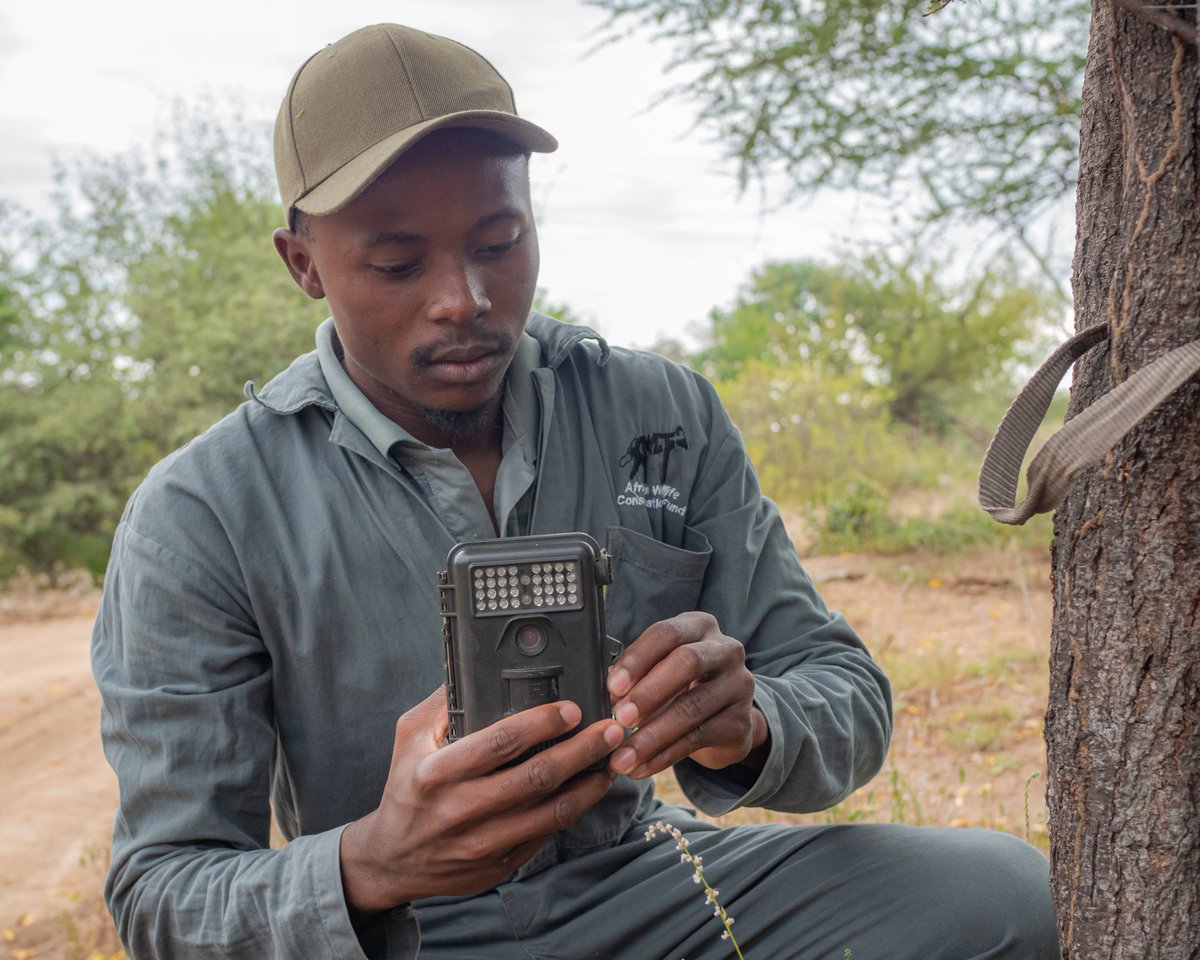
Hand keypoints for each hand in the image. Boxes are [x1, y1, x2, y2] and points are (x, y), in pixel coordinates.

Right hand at [339, 686, 624, 914]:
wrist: (393, 860)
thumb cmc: (406, 787)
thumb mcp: (409, 738)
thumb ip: (441, 702)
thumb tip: (475, 667)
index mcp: (436, 772)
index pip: (499, 742)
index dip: (541, 723)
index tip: (572, 708)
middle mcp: (460, 810)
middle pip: (536, 777)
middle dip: (581, 749)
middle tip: (610, 728)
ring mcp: (483, 842)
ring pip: (551, 811)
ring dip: (589, 782)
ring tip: (613, 758)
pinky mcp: (500, 864)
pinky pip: (547, 833)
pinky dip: (576, 808)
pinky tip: (591, 787)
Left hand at [606, 611, 768, 778]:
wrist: (724, 718)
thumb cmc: (681, 684)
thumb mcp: (661, 668)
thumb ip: (636, 674)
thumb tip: (606, 693)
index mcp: (699, 626)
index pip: (667, 633)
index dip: (638, 658)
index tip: (613, 687)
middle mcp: (726, 650)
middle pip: (687, 663)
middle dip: (649, 693)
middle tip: (620, 719)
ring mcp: (739, 686)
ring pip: (691, 709)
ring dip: (651, 736)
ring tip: (622, 757)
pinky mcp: (740, 722)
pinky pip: (697, 739)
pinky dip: (663, 756)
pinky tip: (641, 767)